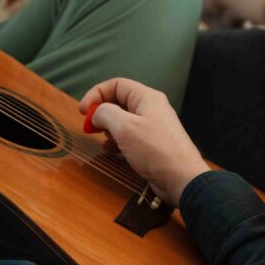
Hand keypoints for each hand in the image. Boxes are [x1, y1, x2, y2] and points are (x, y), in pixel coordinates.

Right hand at [78, 78, 209, 204]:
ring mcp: (152, 128)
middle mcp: (151, 109)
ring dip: (109, 129)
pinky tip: (112, 151)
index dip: (96, 94)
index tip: (83, 111)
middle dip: (102, 113)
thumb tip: (97, 113)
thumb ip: (105, 113)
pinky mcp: (152, 145)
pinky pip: (130, 137)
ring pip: (123, 121)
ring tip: (105, 140)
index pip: (116, 85)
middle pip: (119, 102)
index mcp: (147, 98)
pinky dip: (118, 142)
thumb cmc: (155, 150)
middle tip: (91, 127)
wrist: (182, 179)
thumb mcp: (124, 127)